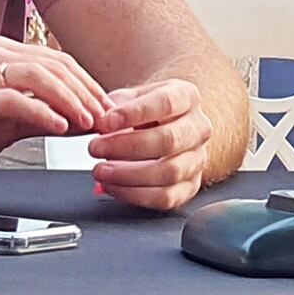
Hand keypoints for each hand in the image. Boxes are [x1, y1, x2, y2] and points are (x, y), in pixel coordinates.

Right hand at [0, 34, 112, 175]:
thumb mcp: (4, 122)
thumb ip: (39, 115)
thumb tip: (79, 121)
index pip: (54, 60)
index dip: (86, 83)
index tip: (106, 108)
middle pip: (51, 63)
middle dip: (86, 91)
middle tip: (106, 117)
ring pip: (36, 75)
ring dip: (70, 99)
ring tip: (87, 122)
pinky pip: (12, 99)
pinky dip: (41, 112)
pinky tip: (58, 127)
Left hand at [87, 78, 217, 211]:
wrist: (165, 127)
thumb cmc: (143, 111)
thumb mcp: (130, 97)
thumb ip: (115, 107)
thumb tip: (100, 125)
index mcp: (186, 97)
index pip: (166, 102)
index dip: (135, 112)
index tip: (106, 121)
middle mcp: (199, 128)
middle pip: (169, 140)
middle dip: (127, 147)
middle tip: (95, 148)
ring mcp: (197, 159)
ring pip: (169, 172)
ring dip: (128, 175)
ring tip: (100, 171)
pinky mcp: (190, 186)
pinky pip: (165, 197)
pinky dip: (134, 195)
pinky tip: (111, 186)